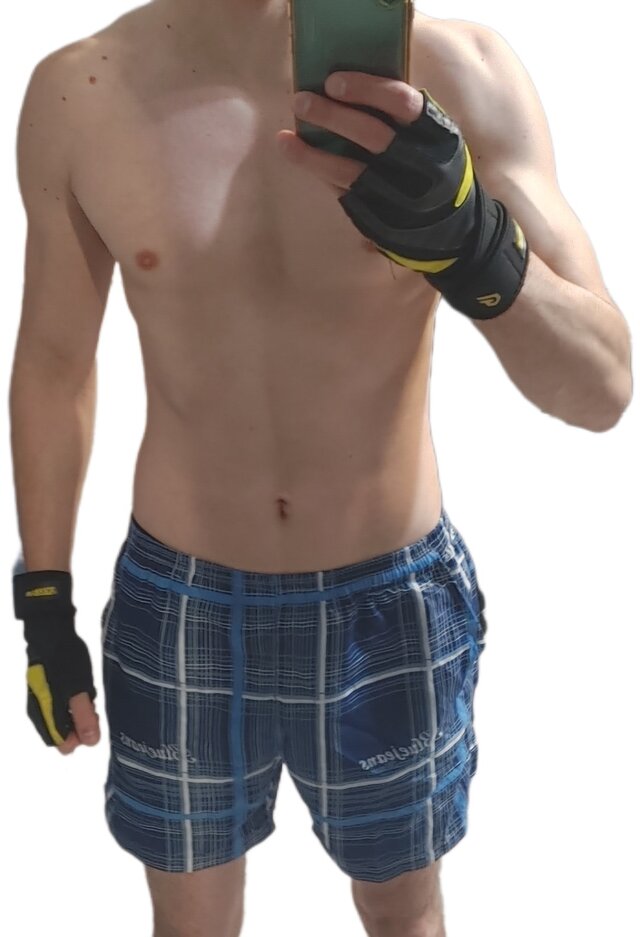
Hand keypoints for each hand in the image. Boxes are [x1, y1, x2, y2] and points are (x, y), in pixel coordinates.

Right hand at [13, 569, 99, 753]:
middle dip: (81, 722)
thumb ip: (84, 716)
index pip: (63, 745)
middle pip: (64, 732)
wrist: (50, 631)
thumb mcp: (79, 689)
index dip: (81, 737)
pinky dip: (74, 699)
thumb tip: (91, 742)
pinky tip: (82, 685)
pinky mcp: (46, 687)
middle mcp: (40, 712)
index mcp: (45, 716)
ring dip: (79, 709)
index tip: (92, 718)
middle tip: (92, 703)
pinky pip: (62, 703)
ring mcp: (42, 699)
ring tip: (88, 692)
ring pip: (64, 716)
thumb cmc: (65, 661)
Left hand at [276, 70, 479, 279]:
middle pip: (371, 136)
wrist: (461, 234)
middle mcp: (423, 168)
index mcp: (439, 137)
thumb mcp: (438, 142)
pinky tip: (303, 161)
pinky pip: (348, 197)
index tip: (333, 81)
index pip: (403, 104)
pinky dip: (323, 178)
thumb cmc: (440, 173)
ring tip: (285, 140)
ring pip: (350, 173)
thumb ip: (407, 121)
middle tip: (300, 101)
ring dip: (313, 155)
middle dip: (332, 116)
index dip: (366, 89)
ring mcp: (403, 200)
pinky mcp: (386, 224)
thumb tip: (350, 90)